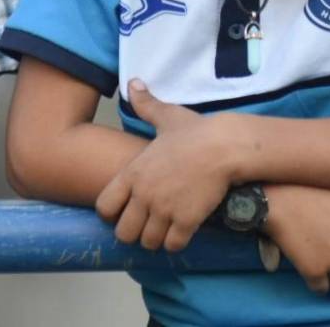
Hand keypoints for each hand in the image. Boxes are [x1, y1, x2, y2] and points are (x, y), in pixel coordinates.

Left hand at [95, 79, 233, 253]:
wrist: (225, 146)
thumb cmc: (196, 131)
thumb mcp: (166, 116)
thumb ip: (146, 105)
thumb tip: (133, 83)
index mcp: (133, 172)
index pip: (103, 207)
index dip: (111, 213)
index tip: (124, 210)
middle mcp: (144, 195)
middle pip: (123, 233)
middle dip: (133, 231)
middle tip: (146, 224)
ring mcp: (164, 210)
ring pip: (147, 242)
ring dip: (155, 238)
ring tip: (164, 229)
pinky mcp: (186, 221)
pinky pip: (172, 245)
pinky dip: (176, 242)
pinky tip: (182, 230)